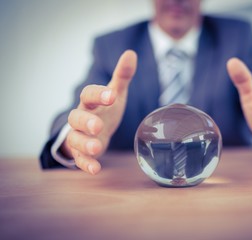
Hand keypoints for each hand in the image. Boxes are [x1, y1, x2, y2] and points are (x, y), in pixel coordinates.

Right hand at [61, 50, 136, 174]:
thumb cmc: (105, 110)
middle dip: (86, 122)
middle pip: (76, 118)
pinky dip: (86, 164)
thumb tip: (131, 53)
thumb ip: (122, 77)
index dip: (98, 94)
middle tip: (98, 126)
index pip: (88, 94)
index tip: (111, 95)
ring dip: (84, 144)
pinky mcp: (81, 153)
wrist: (94, 131)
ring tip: (97, 148)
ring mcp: (79, 136)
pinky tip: (95, 169)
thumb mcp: (114, 94)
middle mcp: (81, 118)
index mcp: (90, 102)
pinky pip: (80, 159)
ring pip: (75, 139)